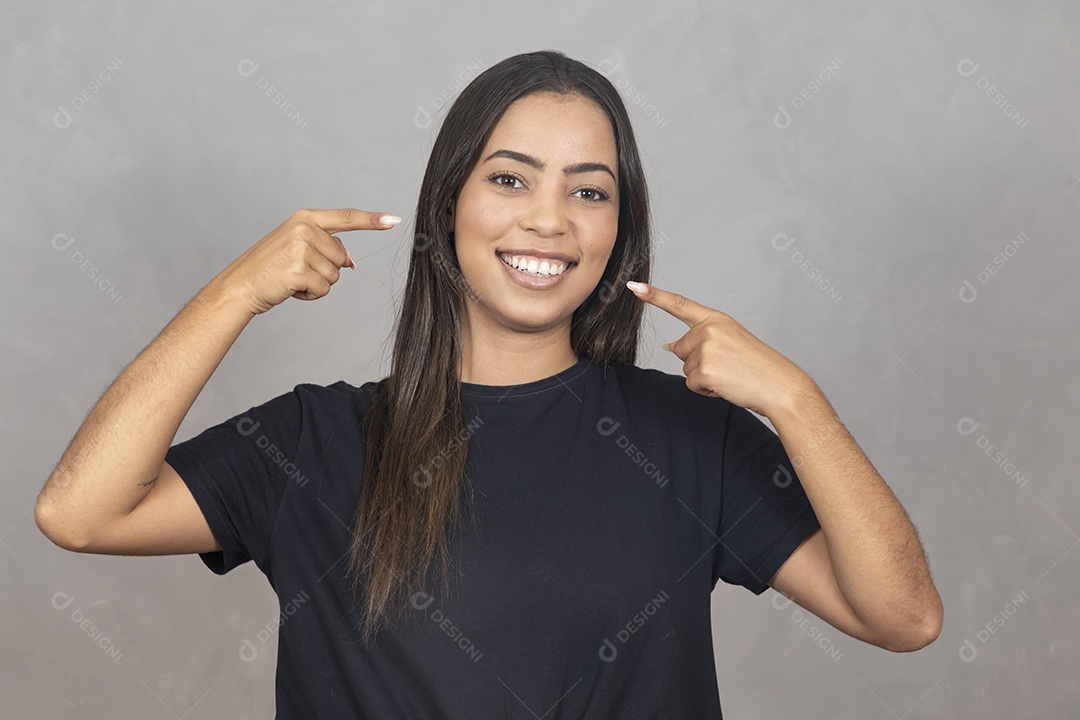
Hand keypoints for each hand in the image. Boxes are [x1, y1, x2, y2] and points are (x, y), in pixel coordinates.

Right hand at [212, 208, 400, 315]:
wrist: (239, 286)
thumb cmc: (269, 268)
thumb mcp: (296, 247)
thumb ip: (325, 247)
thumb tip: (351, 260)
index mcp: (304, 218)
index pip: (346, 218)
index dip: (372, 220)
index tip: (393, 220)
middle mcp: (304, 229)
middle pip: (342, 257)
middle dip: (325, 269)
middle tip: (296, 269)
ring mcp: (301, 249)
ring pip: (335, 275)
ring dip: (317, 283)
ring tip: (291, 278)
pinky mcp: (299, 270)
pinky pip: (324, 289)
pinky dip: (310, 295)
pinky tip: (291, 289)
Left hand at [626, 280, 813, 416]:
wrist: (780, 386)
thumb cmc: (758, 366)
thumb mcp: (730, 342)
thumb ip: (700, 340)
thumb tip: (669, 346)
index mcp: (717, 319)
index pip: (680, 305)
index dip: (655, 296)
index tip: (634, 287)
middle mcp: (709, 330)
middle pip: (681, 349)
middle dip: (697, 362)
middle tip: (728, 366)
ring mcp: (705, 349)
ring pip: (686, 368)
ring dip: (704, 377)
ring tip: (731, 375)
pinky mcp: (704, 370)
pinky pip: (692, 384)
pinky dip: (706, 390)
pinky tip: (727, 385)